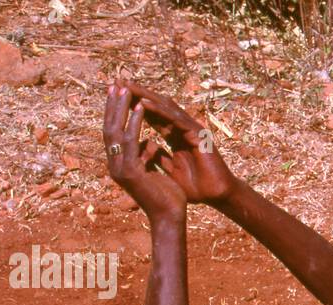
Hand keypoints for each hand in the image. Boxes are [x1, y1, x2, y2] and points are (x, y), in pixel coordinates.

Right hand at [104, 83, 184, 223]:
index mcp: (119, 164)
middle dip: (113, 105)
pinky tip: (141, 108)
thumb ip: (148, 156)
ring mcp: (120, 168)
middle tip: (116, 82)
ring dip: (121, 108)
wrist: (169, 217)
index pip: (113, 133)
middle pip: (109, 128)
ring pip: (116, 131)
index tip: (119, 92)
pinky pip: (131, 142)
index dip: (114, 112)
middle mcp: (114, 164)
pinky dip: (136, 123)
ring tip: (127, 89)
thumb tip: (150, 143)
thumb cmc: (166, 197)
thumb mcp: (154, 171)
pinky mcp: (130, 172)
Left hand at [121, 81, 239, 206]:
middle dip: (138, 93)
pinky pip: (175, 119)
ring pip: (166, 107)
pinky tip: (143, 103)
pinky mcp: (198, 134)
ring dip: (145, 96)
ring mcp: (191, 130)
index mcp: (176, 136)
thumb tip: (143, 153)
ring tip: (127, 86)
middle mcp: (183, 128)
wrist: (216, 196)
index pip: (153, 116)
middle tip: (119, 80)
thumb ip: (159, 158)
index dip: (136, 106)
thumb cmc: (197, 186)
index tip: (117, 97)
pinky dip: (159, 110)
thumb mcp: (171, 170)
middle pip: (158, 106)